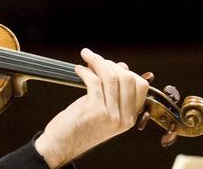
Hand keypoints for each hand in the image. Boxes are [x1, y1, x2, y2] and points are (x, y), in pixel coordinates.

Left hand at [34, 48, 149, 167]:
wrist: (62, 144)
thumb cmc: (80, 125)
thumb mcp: (104, 110)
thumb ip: (114, 92)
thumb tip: (121, 66)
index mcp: (130, 117)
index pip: (141, 86)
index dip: (126, 70)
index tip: (110, 64)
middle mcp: (124, 117)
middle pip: (127, 78)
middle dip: (109, 63)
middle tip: (94, 59)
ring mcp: (111, 115)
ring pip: (111, 77)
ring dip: (97, 62)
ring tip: (86, 58)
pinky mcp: (94, 111)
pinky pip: (94, 82)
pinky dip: (86, 71)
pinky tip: (79, 70)